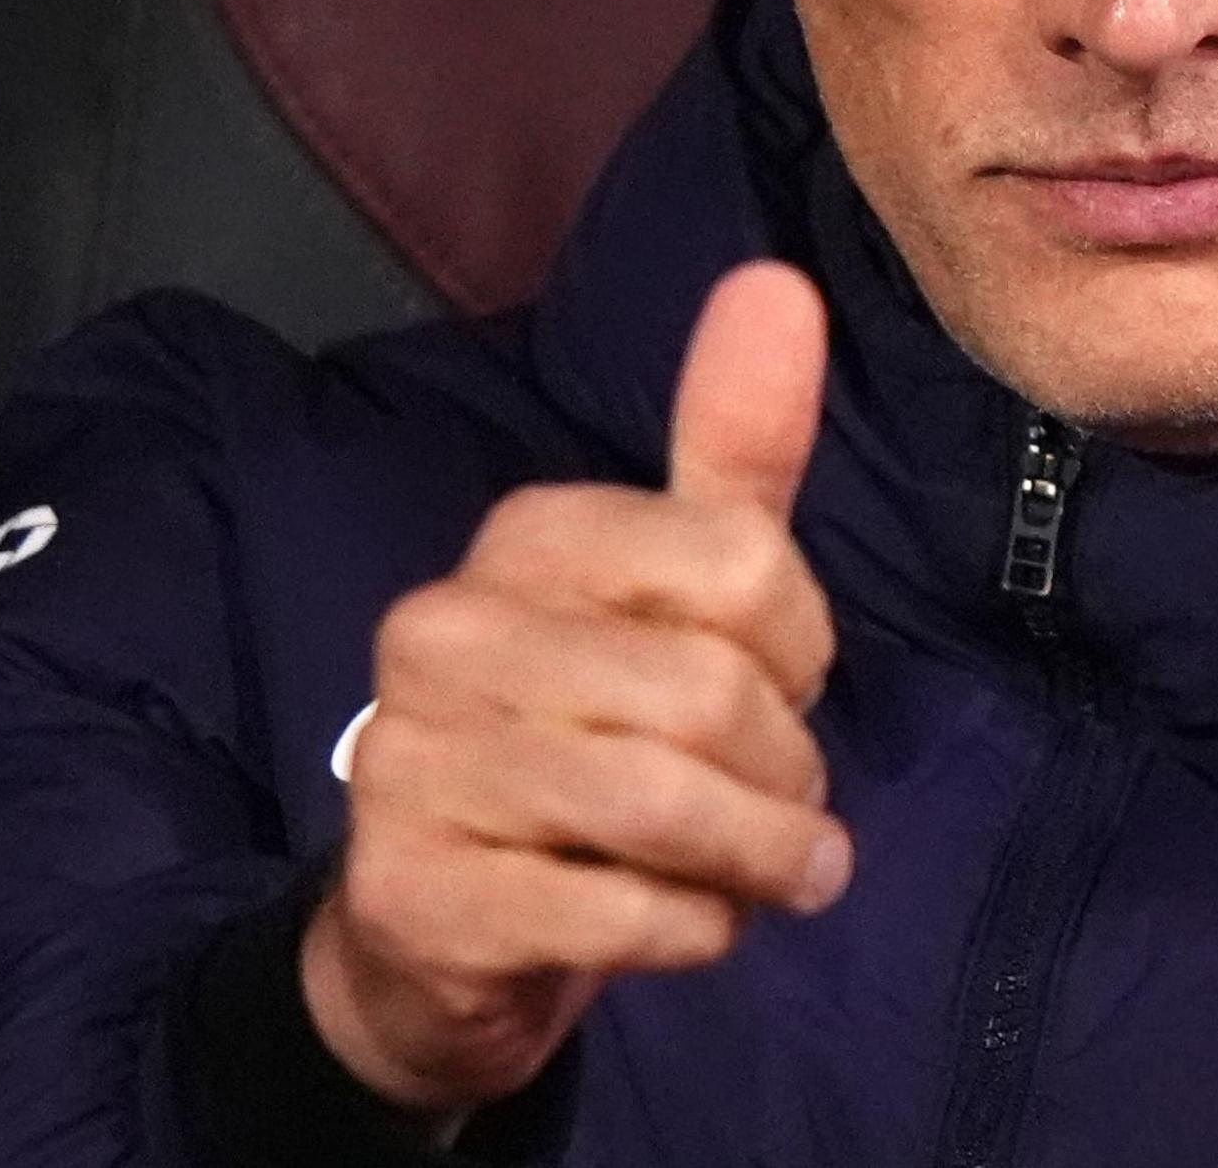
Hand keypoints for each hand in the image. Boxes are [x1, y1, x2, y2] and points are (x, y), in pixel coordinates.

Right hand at [303, 261, 847, 1112]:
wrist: (449, 935)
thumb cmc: (593, 740)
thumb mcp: (680, 591)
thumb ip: (734, 448)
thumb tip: (777, 281)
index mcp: (524, 539)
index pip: (743, 564)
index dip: (803, 648)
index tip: (785, 685)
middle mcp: (445, 632)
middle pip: (710, 694)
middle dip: (786, 776)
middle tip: (786, 813)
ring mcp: (414, 765)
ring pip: (666, 808)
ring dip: (757, 862)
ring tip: (768, 876)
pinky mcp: (417, 896)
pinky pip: (619, 916)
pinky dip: (696, 932)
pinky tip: (687, 924)